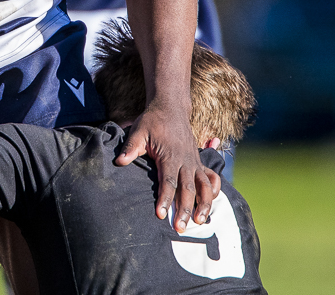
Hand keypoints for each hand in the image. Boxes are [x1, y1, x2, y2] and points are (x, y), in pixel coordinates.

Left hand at [115, 104, 220, 230]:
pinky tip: (211, 202)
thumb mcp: (138, 131)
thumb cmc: (152, 121)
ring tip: (200, 221)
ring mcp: (194, 161)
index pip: (168, 182)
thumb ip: (131, 148)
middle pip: (187, 189)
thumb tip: (119, 161)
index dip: (165, 199)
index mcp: (170, 156)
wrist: (170, 107)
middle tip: (180, 228)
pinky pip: (211, 177)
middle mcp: (185, 161)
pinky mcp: (198, 161)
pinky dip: (214, 190)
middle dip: (184, 209)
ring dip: (204, 204)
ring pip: (204, 186)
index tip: (161, 214)